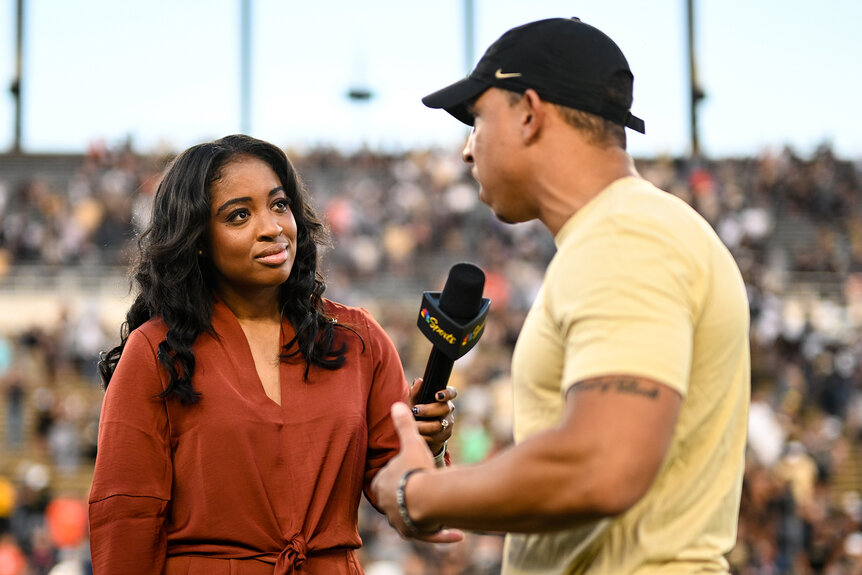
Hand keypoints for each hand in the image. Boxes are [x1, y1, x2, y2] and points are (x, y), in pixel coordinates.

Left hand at [371, 402, 462, 541]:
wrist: (426, 496)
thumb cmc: (415, 469)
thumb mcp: (411, 443)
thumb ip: (404, 425)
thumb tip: (397, 404)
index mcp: (380, 485)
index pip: (380, 481)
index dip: (391, 477)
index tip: (401, 473)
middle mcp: (386, 506)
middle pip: (393, 502)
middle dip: (405, 498)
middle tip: (420, 491)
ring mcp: (399, 521)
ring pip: (409, 520)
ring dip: (422, 518)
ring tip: (436, 513)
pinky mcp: (414, 532)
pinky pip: (429, 535)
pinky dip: (442, 534)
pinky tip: (456, 535)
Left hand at [408, 378, 456, 455]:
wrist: (418, 434)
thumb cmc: (416, 413)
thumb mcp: (414, 402)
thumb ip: (415, 392)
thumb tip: (419, 381)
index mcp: (443, 399)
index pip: (452, 392)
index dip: (447, 393)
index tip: (437, 395)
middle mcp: (448, 411)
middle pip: (444, 409)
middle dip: (428, 410)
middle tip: (414, 410)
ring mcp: (447, 425)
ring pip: (439, 425)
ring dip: (423, 425)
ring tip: (411, 425)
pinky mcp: (443, 438)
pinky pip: (434, 438)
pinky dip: (423, 436)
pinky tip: (415, 435)